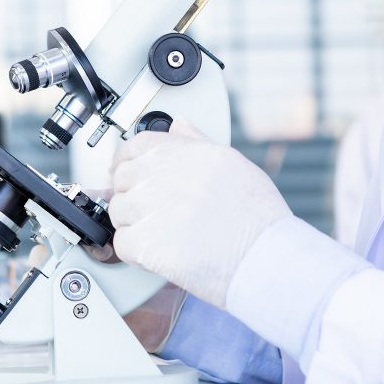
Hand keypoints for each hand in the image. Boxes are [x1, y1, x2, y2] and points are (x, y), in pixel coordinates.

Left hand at [109, 119, 291, 308]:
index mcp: (181, 151)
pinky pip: (121, 243)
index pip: (134, 146)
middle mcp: (162, 174)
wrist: (265, 257)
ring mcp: (151, 208)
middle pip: (121, 179)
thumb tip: (179, 125)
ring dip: (133, 224)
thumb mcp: (232, 163)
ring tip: (162, 233)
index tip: (131, 173)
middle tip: (153, 210)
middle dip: (132, 194)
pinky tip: (159, 251)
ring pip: (118, 211)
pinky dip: (135, 251)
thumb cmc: (257, 216)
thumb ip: (196, 142)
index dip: (128, 162)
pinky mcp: (146, 243)